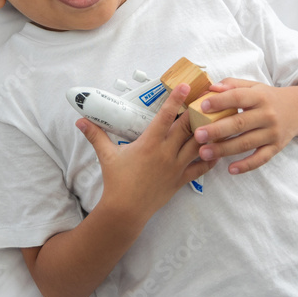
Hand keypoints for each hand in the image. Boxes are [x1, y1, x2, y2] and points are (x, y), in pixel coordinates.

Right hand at [76, 84, 217, 221]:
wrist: (126, 210)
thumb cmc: (116, 181)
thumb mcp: (106, 155)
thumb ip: (95, 135)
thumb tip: (80, 121)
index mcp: (149, 143)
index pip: (165, 117)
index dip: (175, 99)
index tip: (184, 86)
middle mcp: (166, 153)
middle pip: (187, 127)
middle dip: (196, 111)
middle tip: (204, 98)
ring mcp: (176, 167)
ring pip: (198, 145)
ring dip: (206, 131)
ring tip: (215, 119)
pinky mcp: (181, 180)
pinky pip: (201, 167)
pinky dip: (210, 157)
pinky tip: (217, 149)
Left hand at [192, 78, 297, 174]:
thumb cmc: (268, 97)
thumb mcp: (253, 86)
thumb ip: (232, 85)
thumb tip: (210, 88)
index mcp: (260, 96)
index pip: (238, 97)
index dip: (220, 102)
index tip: (202, 106)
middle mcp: (268, 115)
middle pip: (240, 123)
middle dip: (217, 130)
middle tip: (198, 135)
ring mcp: (273, 133)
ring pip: (246, 143)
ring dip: (224, 149)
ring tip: (204, 153)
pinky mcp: (276, 147)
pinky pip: (261, 159)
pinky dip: (246, 165)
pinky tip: (230, 169)